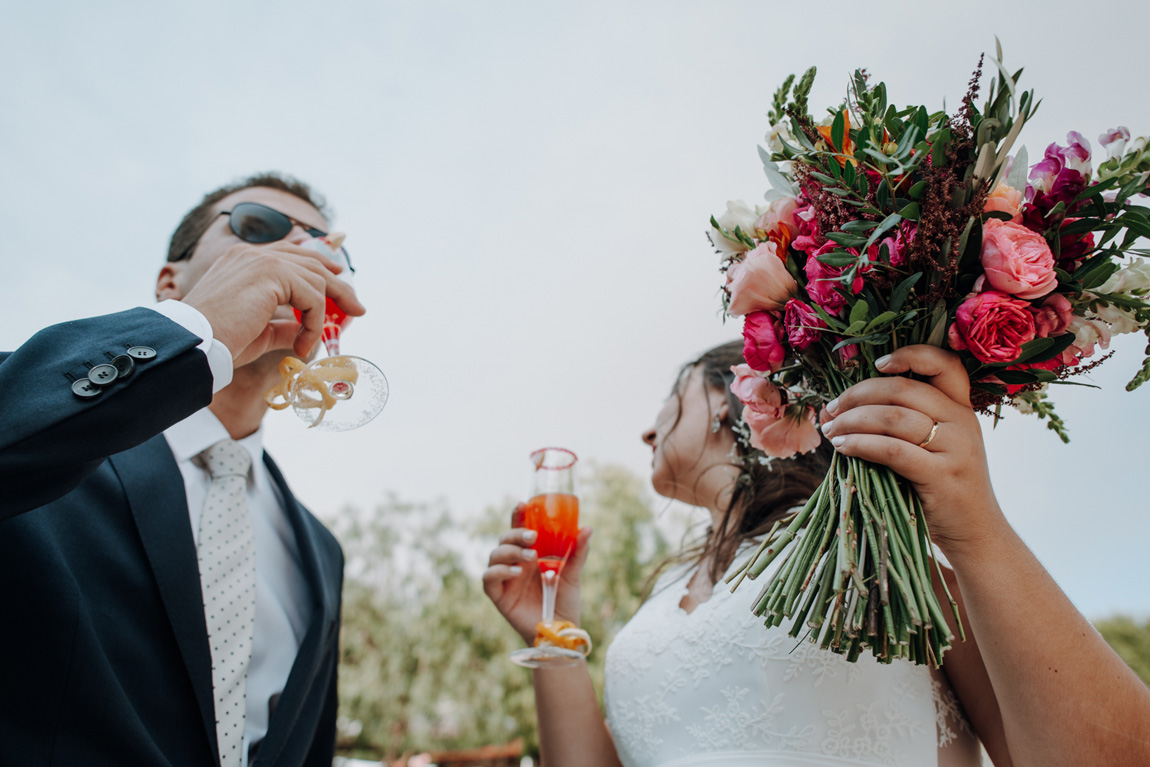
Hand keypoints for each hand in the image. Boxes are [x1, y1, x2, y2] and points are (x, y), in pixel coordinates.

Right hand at [181, 241, 365, 367]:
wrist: (196, 343)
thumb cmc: (219, 341)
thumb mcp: (258, 331)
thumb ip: (283, 325)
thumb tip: (304, 330)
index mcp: (245, 260)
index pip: (292, 252)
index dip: (320, 263)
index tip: (340, 276)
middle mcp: (253, 254)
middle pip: (312, 260)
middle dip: (339, 285)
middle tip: (358, 308)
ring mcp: (263, 260)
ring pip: (316, 279)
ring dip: (323, 314)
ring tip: (315, 342)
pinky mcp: (272, 274)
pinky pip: (312, 297)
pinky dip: (314, 323)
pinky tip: (303, 345)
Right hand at [482, 503, 592, 645]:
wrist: (560, 631)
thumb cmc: (564, 601)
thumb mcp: (573, 574)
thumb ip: (578, 552)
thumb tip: (588, 528)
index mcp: (530, 553)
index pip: (520, 529)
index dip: (518, 515)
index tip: (523, 504)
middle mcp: (515, 563)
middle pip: (505, 539)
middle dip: (515, 534)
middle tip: (532, 537)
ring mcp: (505, 579)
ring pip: (494, 555)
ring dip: (510, 551)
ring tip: (529, 556)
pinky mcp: (498, 596)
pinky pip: (489, 578)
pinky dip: (499, 571)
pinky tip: (516, 572)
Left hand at [817, 345, 1002, 555]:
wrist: (975, 532)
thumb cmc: (942, 487)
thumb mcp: (931, 447)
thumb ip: (897, 423)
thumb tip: (836, 409)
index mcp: (961, 407)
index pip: (944, 363)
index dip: (910, 354)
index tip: (877, 363)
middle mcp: (962, 421)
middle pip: (902, 389)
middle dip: (857, 394)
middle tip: (831, 409)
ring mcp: (955, 448)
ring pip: (893, 417)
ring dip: (852, 420)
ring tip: (831, 431)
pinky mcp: (941, 475)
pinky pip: (892, 450)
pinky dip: (860, 444)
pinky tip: (842, 448)